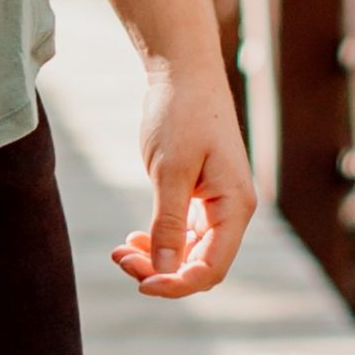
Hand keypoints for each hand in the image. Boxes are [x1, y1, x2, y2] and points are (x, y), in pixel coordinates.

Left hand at [110, 57, 255, 297]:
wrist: (183, 70)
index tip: (141, 282)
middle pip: (199, 263)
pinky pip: (183, 231)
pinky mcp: (199, 193)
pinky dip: (160, 239)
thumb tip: (164, 271)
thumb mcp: (171, 169)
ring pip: (189, 250)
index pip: (211, 268)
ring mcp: (216, 202)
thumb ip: (168, 222)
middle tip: (120, 259)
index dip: (177, 284)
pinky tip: (134, 239)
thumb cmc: (181, 113)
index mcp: (235, 207)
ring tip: (121, 251)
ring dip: (157, 256)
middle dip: (161, 270)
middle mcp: (231, 210)